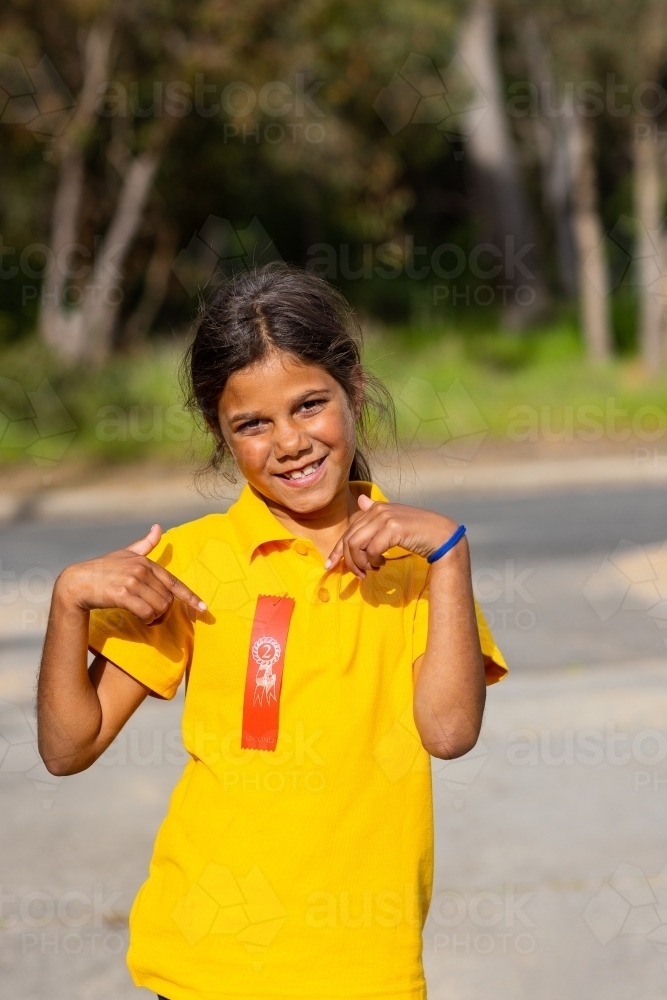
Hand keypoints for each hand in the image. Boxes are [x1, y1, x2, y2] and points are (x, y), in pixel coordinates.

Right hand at [55, 523, 206, 623]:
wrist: (77, 582)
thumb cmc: (103, 569)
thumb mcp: (125, 554)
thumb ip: (144, 544)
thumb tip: (158, 527)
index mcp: (145, 562)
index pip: (173, 582)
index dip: (190, 596)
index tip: (204, 608)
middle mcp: (141, 570)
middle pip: (167, 599)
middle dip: (164, 612)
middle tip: (154, 617)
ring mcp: (132, 581)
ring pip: (159, 607)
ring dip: (155, 618)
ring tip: (147, 619)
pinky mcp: (122, 594)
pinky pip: (146, 613)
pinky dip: (147, 620)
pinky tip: (140, 620)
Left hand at [325, 494, 460, 578]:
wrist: (441, 534)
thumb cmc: (418, 531)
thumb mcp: (394, 521)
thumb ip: (376, 513)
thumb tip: (361, 499)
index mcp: (376, 508)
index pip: (349, 531)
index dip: (337, 550)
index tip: (329, 566)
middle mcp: (378, 510)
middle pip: (349, 539)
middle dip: (350, 561)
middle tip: (359, 575)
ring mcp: (385, 518)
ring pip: (356, 545)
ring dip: (360, 563)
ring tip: (371, 570)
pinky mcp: (393, 528)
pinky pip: (371, 550)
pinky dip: (373, 561)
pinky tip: (382, 564)